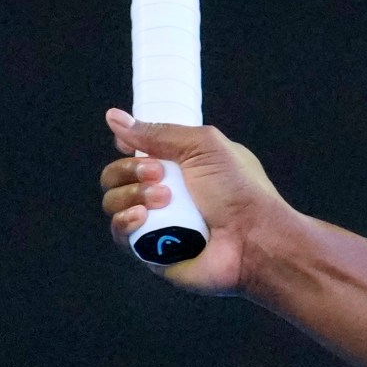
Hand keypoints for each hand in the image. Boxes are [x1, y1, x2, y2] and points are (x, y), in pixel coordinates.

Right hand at [99, 110, 292, 295]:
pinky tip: (142, 217)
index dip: (127, 146)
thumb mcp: (204, 146)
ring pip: (113, 202)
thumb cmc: (239, 190)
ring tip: (164, 198)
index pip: (135, 152)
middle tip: (158, 173)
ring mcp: (155, 221)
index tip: (127, 143)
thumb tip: (114, 117)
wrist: (254, 237)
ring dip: (132, 195)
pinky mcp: (150, 250)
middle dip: (130, 170)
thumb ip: (159, 132)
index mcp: (180, 166)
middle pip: (115, 175)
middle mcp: (164, 192)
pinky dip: (125, 221)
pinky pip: (120, 234)